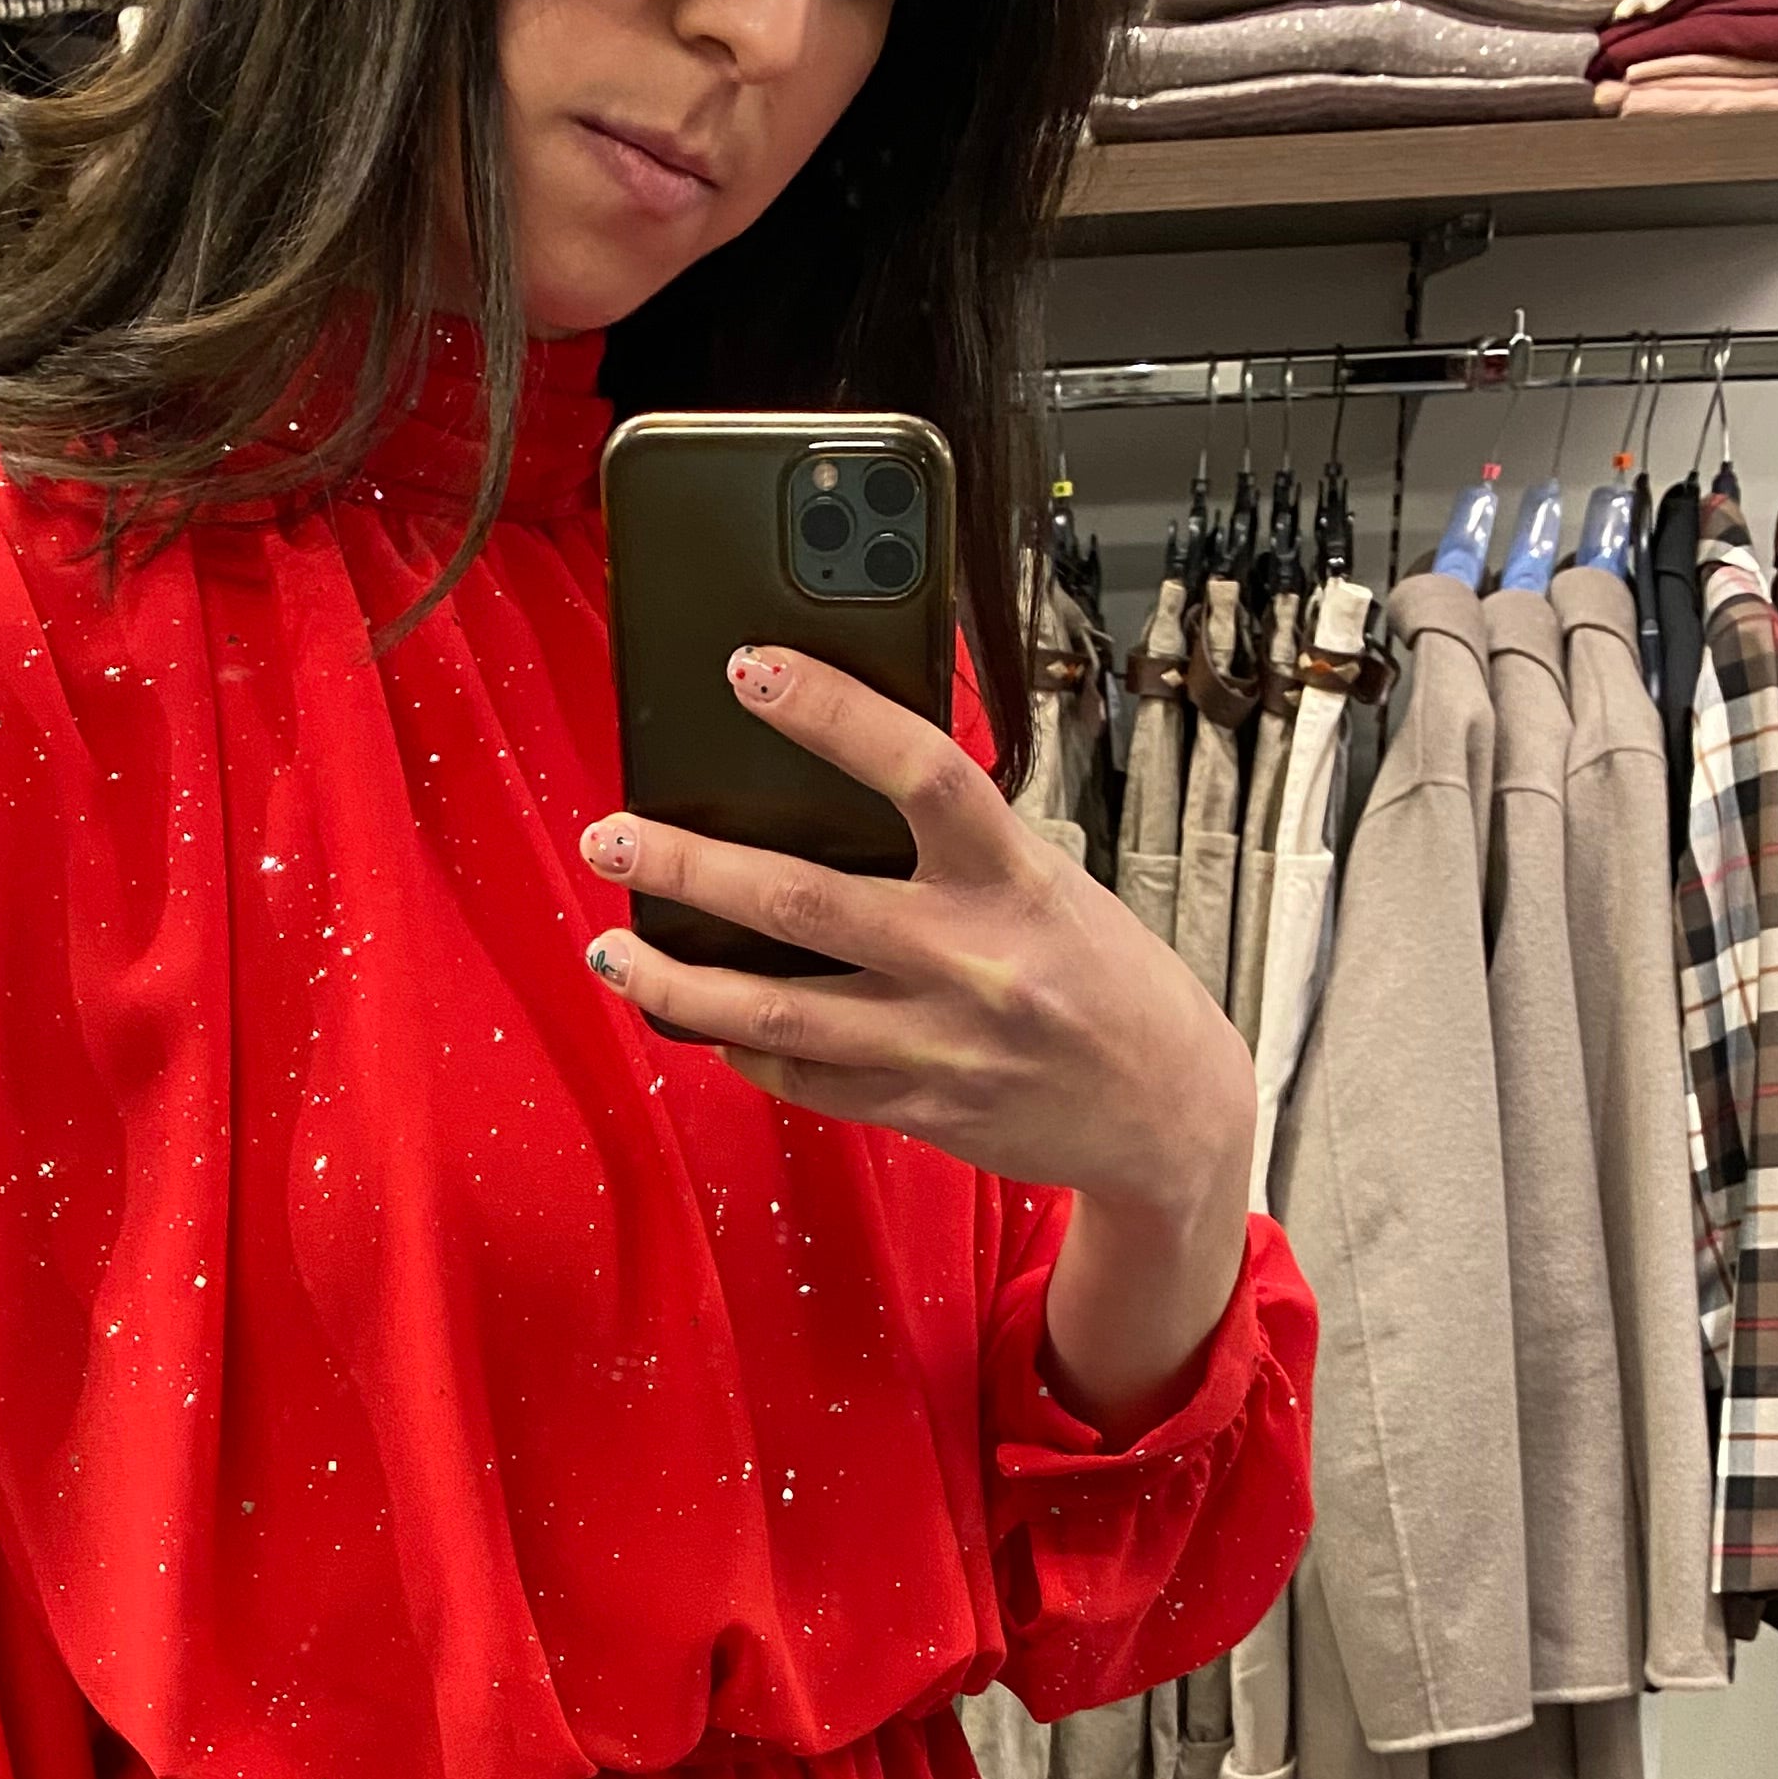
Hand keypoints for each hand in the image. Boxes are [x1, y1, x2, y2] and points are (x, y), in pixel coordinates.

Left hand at [577, 646, 1255, 1431]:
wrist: (1169, 1111)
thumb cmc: (1101, 975)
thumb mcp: (1046, 883)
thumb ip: (954, 846)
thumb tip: (831, 794)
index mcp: (1014, 875)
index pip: (917, 768)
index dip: (828, 711)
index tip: (747, 667)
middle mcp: (971, 957)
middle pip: (801, 898)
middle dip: (687, 863)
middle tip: (608, 834)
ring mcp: (937, 1042)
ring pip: (773, 1008)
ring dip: (675, 978)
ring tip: (611, 950)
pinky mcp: (916, 1106)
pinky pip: (799, 1074)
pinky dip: (737, 1042)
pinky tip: (693, 1014)